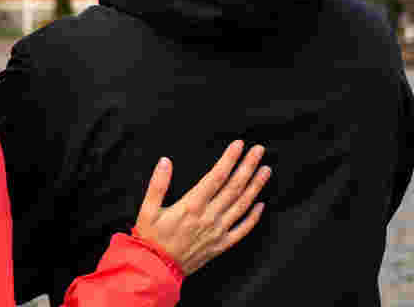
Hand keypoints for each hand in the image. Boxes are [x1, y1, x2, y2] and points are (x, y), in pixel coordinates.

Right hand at [133, 140, 270, 274]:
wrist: (156, 269)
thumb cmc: (151, 239)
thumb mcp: (147, 209)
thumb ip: (157, 184)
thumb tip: (166, 161)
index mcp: (192, 206)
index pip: (216, 177)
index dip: (229, 159)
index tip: (239, 145)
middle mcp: (209, 217)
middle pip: (234, 187)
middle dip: (248, 166)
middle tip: (259, 150)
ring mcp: (218, 231)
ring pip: (242, 205)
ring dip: (256, 186)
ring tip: (265, 170)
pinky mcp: (221, 245)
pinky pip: (242, 230)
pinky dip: (254, 217)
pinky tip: (261, 205)